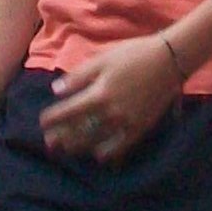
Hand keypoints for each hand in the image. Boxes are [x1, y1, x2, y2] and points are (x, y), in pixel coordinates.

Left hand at [40, 34, 182, 163]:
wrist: (169, 60)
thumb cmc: (133, 54)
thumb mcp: (102, 59)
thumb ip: (78, 77)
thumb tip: (56, 90)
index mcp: (98, 94)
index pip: (68, 112)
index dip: (52, 119)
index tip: (42, 122)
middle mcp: (111, 113)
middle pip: (80, 132)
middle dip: (62, 138)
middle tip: (50, 143)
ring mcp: (126, 123)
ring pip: (97, 142)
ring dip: (80, 147)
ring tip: (68, 150)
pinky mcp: (140, 128)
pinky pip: (121, 147)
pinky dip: (107, 153)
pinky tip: (99, 156)